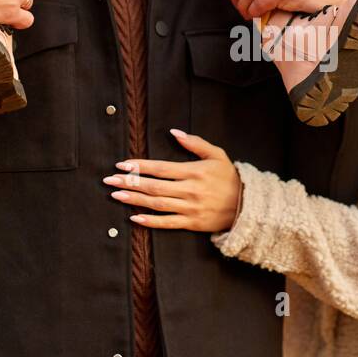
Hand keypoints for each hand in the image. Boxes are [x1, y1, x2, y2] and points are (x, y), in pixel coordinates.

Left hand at [103, 130, 240, 232]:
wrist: (247, 205)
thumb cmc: (229, 178)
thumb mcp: (217, 155)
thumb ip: (195, 143)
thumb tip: (174, 133)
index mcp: (194, 172)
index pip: (161, 168)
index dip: (140, 166)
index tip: (122, 165)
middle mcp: (190, 190)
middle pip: (154, 186)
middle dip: (130, 183)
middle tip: (110, 181)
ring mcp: (190, 208)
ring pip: (157, 204)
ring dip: (135, 200)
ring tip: (116, 195)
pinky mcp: (192, 223)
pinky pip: (168, 223)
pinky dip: (151, 222)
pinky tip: (135, 218)